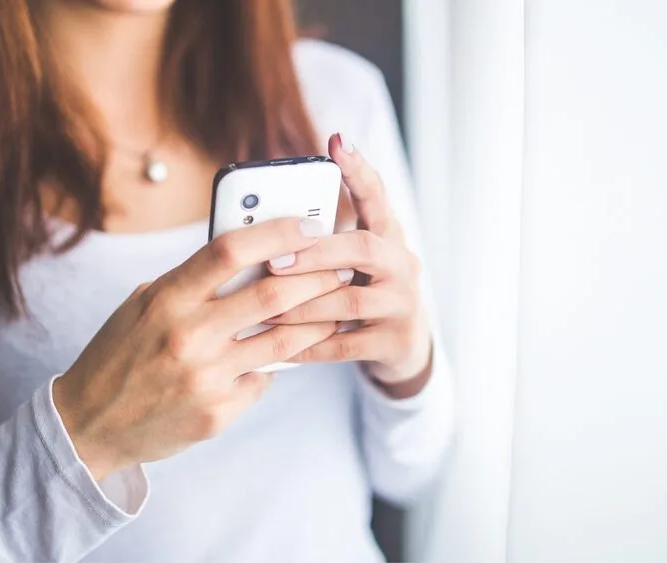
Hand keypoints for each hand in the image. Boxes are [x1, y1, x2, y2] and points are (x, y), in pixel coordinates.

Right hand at [53, 218, 348, 479]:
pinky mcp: (218, 413)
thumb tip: (251, 254)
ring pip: (284, 341)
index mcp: (166, 298)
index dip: (278, 232)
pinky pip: (264, 380)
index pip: (231, 250)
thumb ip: (192, 282)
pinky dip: (274, 365)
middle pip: (273, 293)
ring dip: (317, 320)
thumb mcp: (143, 305)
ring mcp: (206, 377)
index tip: (309, 224)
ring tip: (335, 306)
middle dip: (318, 275)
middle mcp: (188, 335)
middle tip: (341, 265)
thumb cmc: (120, 354)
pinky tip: (281, 357)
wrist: (89, 425)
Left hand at [266, 133, 433, 398]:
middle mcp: (403, 264)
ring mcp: (403, 304)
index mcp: (388, 237)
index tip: (337, 142)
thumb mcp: (351, 264)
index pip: (377, 197)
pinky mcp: (396, 341)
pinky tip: (281, 347)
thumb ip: (322, 244)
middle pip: (364, 247)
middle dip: (317, 253)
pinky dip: (310, 345)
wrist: (403, 347)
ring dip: (304, 304)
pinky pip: (346, 344)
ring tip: (266, 308)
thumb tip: (263, 224)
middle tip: (274, 260)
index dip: (359, 170)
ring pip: (351, 300)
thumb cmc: (361, 294)